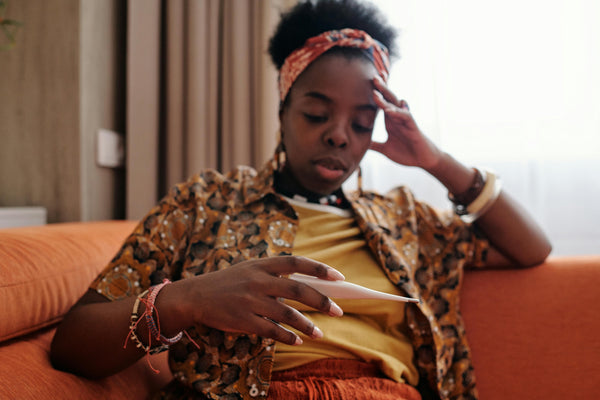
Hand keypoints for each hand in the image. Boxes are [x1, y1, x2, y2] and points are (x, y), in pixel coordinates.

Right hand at [167, 256, 344, 344]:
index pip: (297, 262)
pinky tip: (297, 340)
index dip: (319, 269)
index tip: (339, 277)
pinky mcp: (242, 320)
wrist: (196, 295)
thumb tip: (311, 286)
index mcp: (262, 265)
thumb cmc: (230, 282)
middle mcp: (258, 280)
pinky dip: (287, 336)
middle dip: (321, 301)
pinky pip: (271, 330)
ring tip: (320, 333)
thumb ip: (277, 275)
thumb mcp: (251, 270)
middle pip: (298, 290)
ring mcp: (250, 300)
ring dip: (307, 325)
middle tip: (338, 311)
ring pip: (287, 314)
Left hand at [370, 76, 442, 169]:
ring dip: (386, 96)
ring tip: (376, 88)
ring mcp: (405, 120)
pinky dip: (397, 112)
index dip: (375, 93)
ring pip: (395, 104)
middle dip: (381, 87)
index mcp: (390, 120)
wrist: (423, 161)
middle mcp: (397, 117)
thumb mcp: (385, 149)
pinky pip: (405, 116)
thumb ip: (374, 145)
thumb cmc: (406, 153)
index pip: (381, 103)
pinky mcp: (413, 126)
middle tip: (373, 76)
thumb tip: (361, 145)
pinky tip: (388, 110)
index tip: (366, 81)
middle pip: (388, 99)